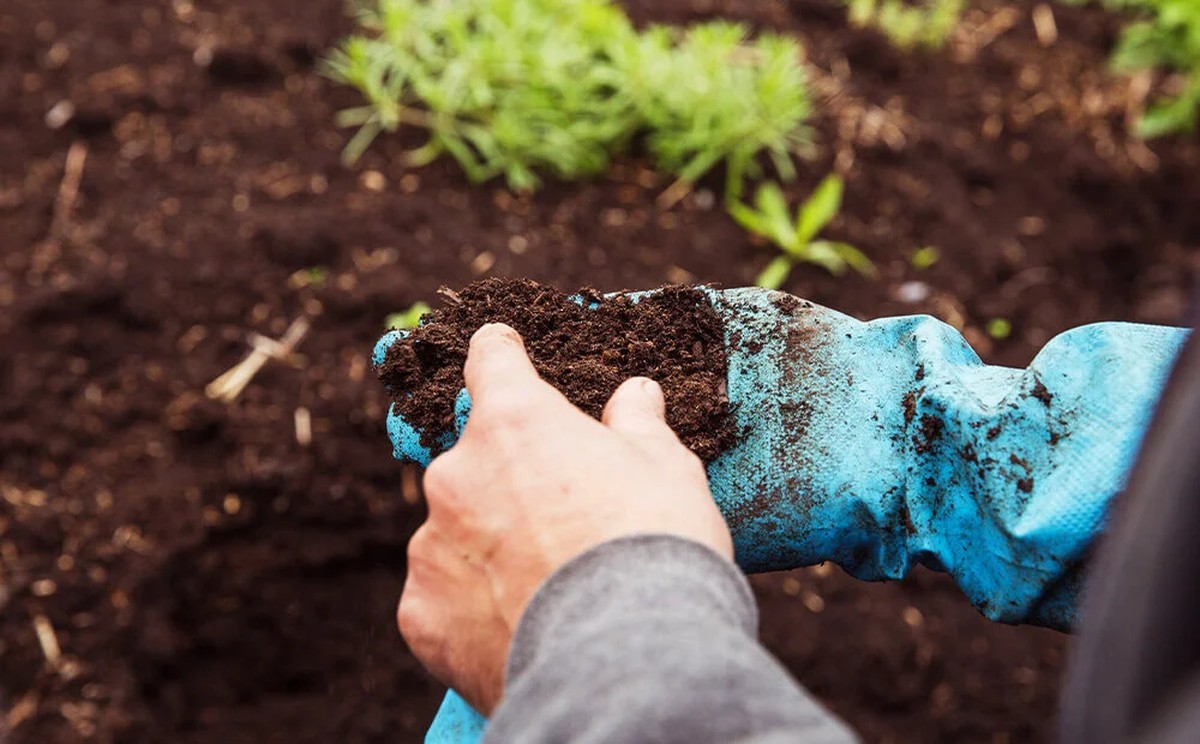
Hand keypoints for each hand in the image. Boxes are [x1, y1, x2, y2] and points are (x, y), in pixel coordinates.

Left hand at [397, 323, 731, 713]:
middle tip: (563, 518)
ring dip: (489, 545)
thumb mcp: (666, 470)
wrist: (626, 657)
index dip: (501, 354)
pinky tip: (519, 624)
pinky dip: (472, 605)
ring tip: (547, 585)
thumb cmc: (655, 545)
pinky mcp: (421, 612)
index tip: (502, 350)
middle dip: (510, 479)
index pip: (492, 361)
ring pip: (456, 531)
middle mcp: (457, 473)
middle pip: (476, 458)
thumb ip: (639, 425)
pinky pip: (443, 596)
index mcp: (515, 421)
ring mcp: (432, 545)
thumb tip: (636, 392)